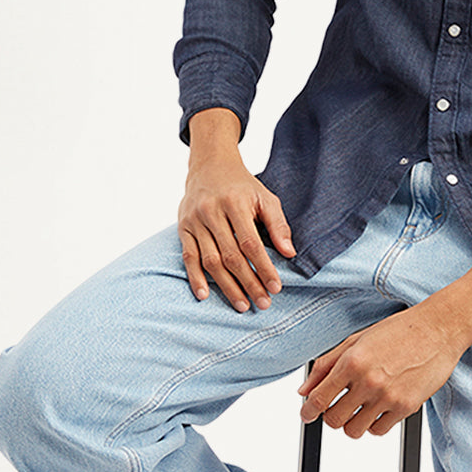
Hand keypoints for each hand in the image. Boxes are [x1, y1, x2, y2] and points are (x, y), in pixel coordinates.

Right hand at [178, 109, 294, 311]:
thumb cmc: (242, 185)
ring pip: (210, 260)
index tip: (276, 287)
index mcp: (235, 203)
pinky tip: (205, 295)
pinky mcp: (183, 228)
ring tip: (242, 305)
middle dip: (249, 283)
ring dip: (226, 286)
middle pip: (231, 256)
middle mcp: (212, 212)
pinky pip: (188, 257)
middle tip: (263, 303)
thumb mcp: (265, 197)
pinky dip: (195, 278)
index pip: (251, 243)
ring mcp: (194, 221)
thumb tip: (289, 253)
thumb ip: (278, 224)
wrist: (209, 166)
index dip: (263, 267)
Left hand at [298, 306, 465, 438]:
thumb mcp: (357, 340)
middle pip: (334, 420)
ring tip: (360, 407)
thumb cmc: (398, 331)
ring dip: (352, 422)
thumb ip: (327, 365)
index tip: (306, 413)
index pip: (318, 399)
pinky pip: (378, 430)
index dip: (307, 411)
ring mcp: (388, 396)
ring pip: (354, 430)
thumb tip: (304, 390)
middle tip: (338, 405)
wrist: (438, 329)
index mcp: (352, 361)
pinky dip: (374, 423)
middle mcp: (368, 381)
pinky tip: (378, 407)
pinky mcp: (406, 407)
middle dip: (331, 416)